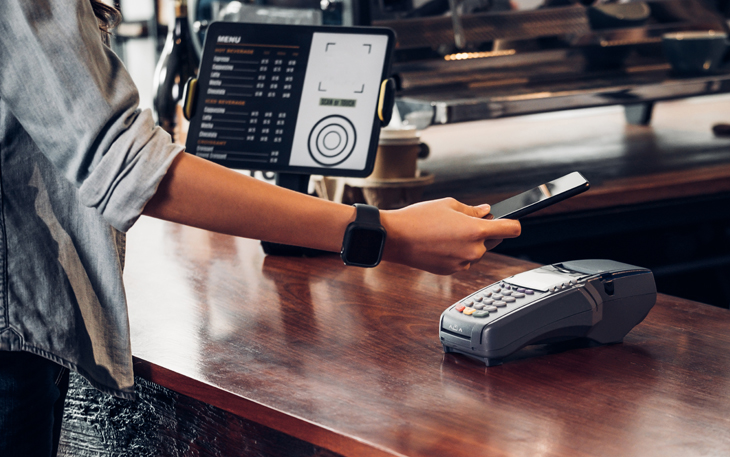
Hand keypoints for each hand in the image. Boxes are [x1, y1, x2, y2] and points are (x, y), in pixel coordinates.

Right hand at [380, 198, 520, 274]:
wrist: (395, 239)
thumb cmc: (419, 218)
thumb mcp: (448, 205)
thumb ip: (472, 210)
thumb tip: (486, 212)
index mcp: (476, 231)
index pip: (511, 229)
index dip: (513, 224)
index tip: (510, 222)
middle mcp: (473, 250)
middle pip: (493, 241)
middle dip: (484, 232)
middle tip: (462, 222)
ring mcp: (463, 264)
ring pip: (476, 251)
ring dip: (469, 243)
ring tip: (445, 232)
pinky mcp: (451, 271)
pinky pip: (462, 261)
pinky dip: (456, 252)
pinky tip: (439, 243)